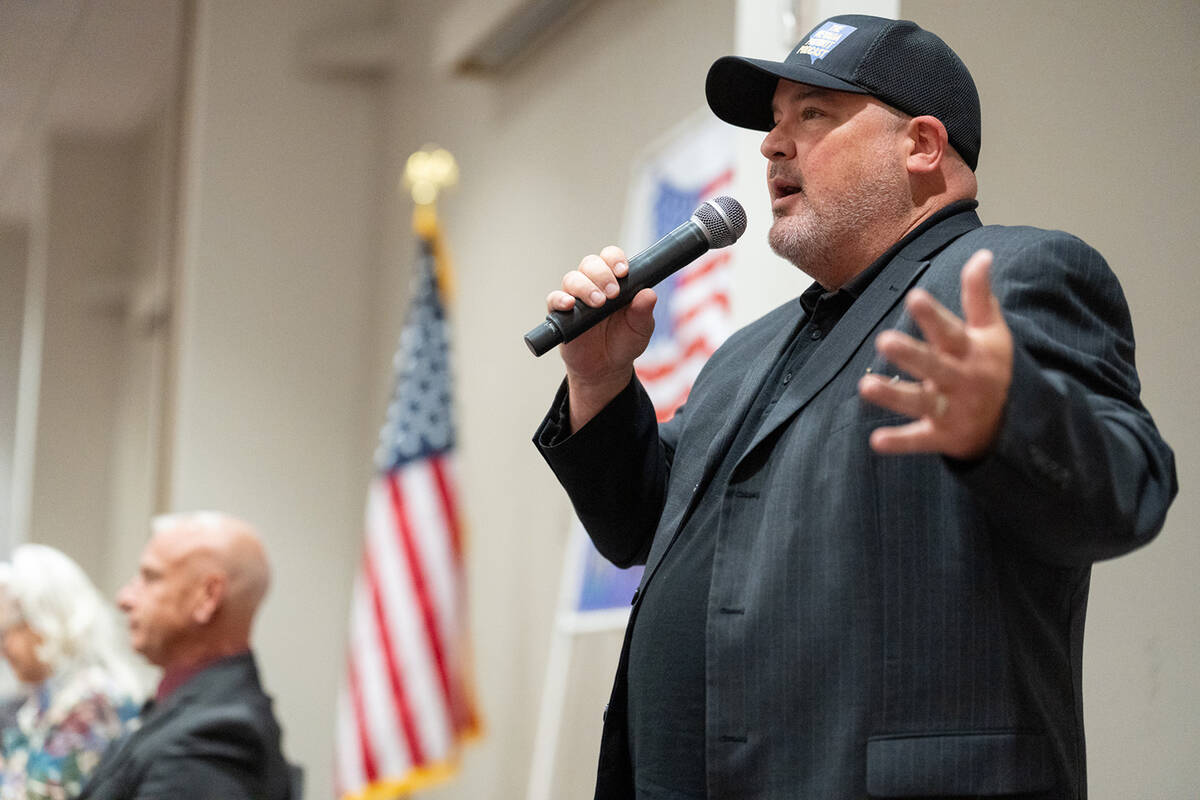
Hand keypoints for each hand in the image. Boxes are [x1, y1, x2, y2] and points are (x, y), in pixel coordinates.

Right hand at [547, 246, 655, 429]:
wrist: (607, 369)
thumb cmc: (624, 342)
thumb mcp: (641, 328)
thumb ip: (644, 311)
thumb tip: (648, 294)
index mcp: (614, 281)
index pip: (610, 258)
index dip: (614, 259)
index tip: (623, 272)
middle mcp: (593, 285)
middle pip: (590, 263)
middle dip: (601, 274)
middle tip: (613, 293)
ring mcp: (576, 298)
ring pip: (572, 278)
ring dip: (585, 287)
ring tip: (598, 303)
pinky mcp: (561, 315)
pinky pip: (554, 299)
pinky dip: (560, 299)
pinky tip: (570, 305)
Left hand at [857, 249, 1012, 460]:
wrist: (1012, 423)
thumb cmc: (992, 367)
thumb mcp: (992, 332)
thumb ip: (979, 297)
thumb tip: (981, 255)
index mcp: (971, 353)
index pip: (950, 332)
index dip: (933, 316)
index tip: (914, 297)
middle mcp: (961, 381)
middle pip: (934, 367)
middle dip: (911, 355)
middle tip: (883, 340)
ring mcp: (952, 411)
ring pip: (921, 403)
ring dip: (894, 396)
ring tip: (865, 386)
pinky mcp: (941, 437)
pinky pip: (919, 440)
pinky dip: (900, 443)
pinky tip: (876, 441)